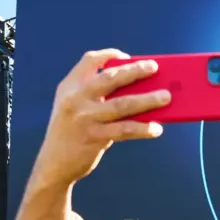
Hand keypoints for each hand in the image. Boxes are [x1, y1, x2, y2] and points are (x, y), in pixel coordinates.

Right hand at [37, 50, 169, 185]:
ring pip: (123, 104)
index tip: (127, 57)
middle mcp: (76, 99)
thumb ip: (96, 97)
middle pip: (111, 78)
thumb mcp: (74, 108)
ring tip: (166, 97)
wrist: (54, 164)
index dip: (110, 55)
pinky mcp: (95, 137)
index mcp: (69, 87)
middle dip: (135, 71)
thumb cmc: (72, 133)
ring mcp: (85, 118)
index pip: (89, 61)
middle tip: (154, 68)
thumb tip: (137, 91)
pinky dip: (143, 128)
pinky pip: (125, 129)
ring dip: (148, 99)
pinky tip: (157, 128)